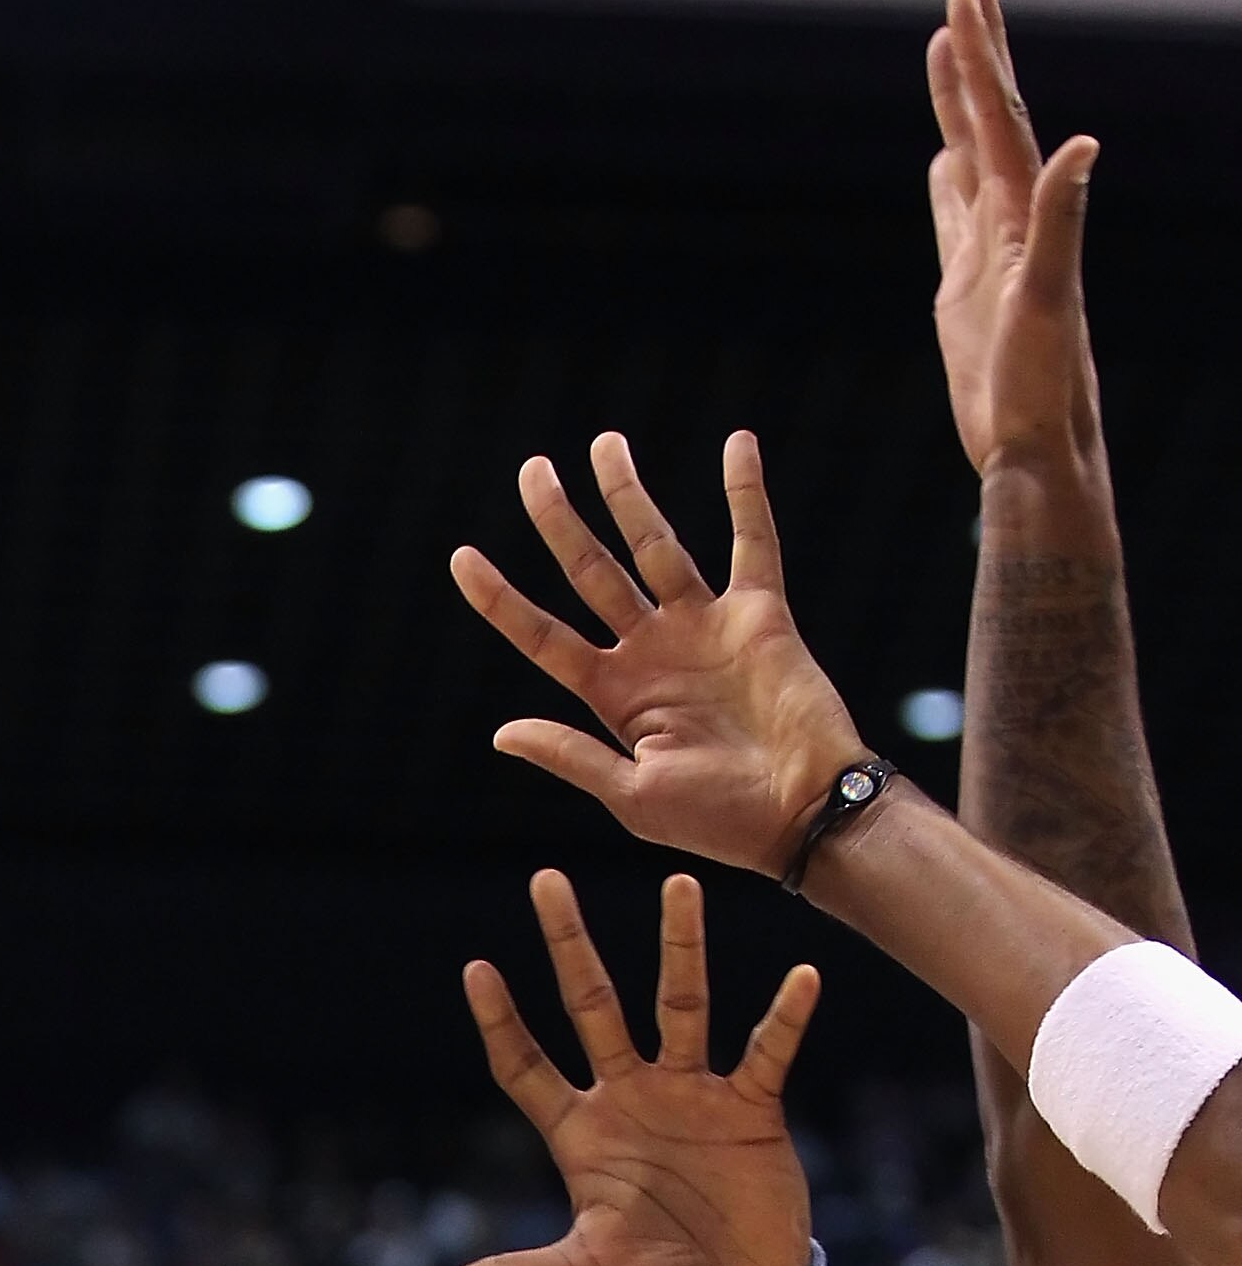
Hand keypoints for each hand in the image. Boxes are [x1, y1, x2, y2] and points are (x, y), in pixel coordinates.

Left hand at [431, 871, 816, 1265]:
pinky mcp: (750, 1111)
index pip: (526, 1066)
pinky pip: (766, 1053)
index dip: (502, 1023)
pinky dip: (783, 1018)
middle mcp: (630, 1099)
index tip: (477, 969)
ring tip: (678, 886)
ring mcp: (690, 1097)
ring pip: (680, 1006)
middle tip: (544, 880)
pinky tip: (800, 978)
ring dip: (680, 949)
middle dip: (568, 946)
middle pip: (591, 1006)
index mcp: (581, 1134)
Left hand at [451, 432, 863, 877]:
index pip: (544, 636)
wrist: (802, 815)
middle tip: (532, 471)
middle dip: (560, 521)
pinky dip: (746, 493)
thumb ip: (571, 756)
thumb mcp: (632, 795)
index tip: (462, 558)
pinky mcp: (760, 614)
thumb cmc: (719, 821)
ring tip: (603, 444)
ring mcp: (704, 628)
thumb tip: (502, 732)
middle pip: (591, 572)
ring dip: (628, 494)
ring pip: (656, 545)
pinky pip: (752, 542)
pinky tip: (738, 444)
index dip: (501, 600)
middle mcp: (652, 652)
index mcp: (615, 696)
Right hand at [927, 0, 1100, 478]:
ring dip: (960, 104)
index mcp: (1027, 216)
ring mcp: (990, 253)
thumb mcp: (1049, 302)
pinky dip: (948, 181)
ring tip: (946, 50)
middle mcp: (1013, 223)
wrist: (1035, 447)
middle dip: (979, 56)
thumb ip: (1062, 221)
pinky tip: (943, 162)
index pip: (1000, 121)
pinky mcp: (969, 290)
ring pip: (971, 158)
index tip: (964, 0)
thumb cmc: (1042, 386)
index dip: (982, 61)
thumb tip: (1081, 145)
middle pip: (992, 121)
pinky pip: (956, 218)